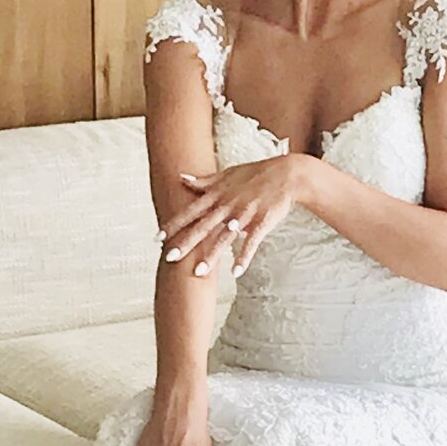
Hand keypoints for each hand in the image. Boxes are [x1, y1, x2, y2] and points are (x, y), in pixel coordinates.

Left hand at [162, 154, 304, 277]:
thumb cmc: (257, 173)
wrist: (287, 174)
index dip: (175, 224)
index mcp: (218, 195)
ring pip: (224, 238)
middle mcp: (228, 206)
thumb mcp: (228, 174)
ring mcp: (245, 215)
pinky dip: (244, 257)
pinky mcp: (262, 222)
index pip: (192, 212)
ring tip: (199, 272)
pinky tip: (236, 272)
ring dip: (212, 256)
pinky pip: (251, 242)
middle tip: (169, 258)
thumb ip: (204, 181)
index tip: (159, 237)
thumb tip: (182, 178)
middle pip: (203, 227)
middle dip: (185, 243)